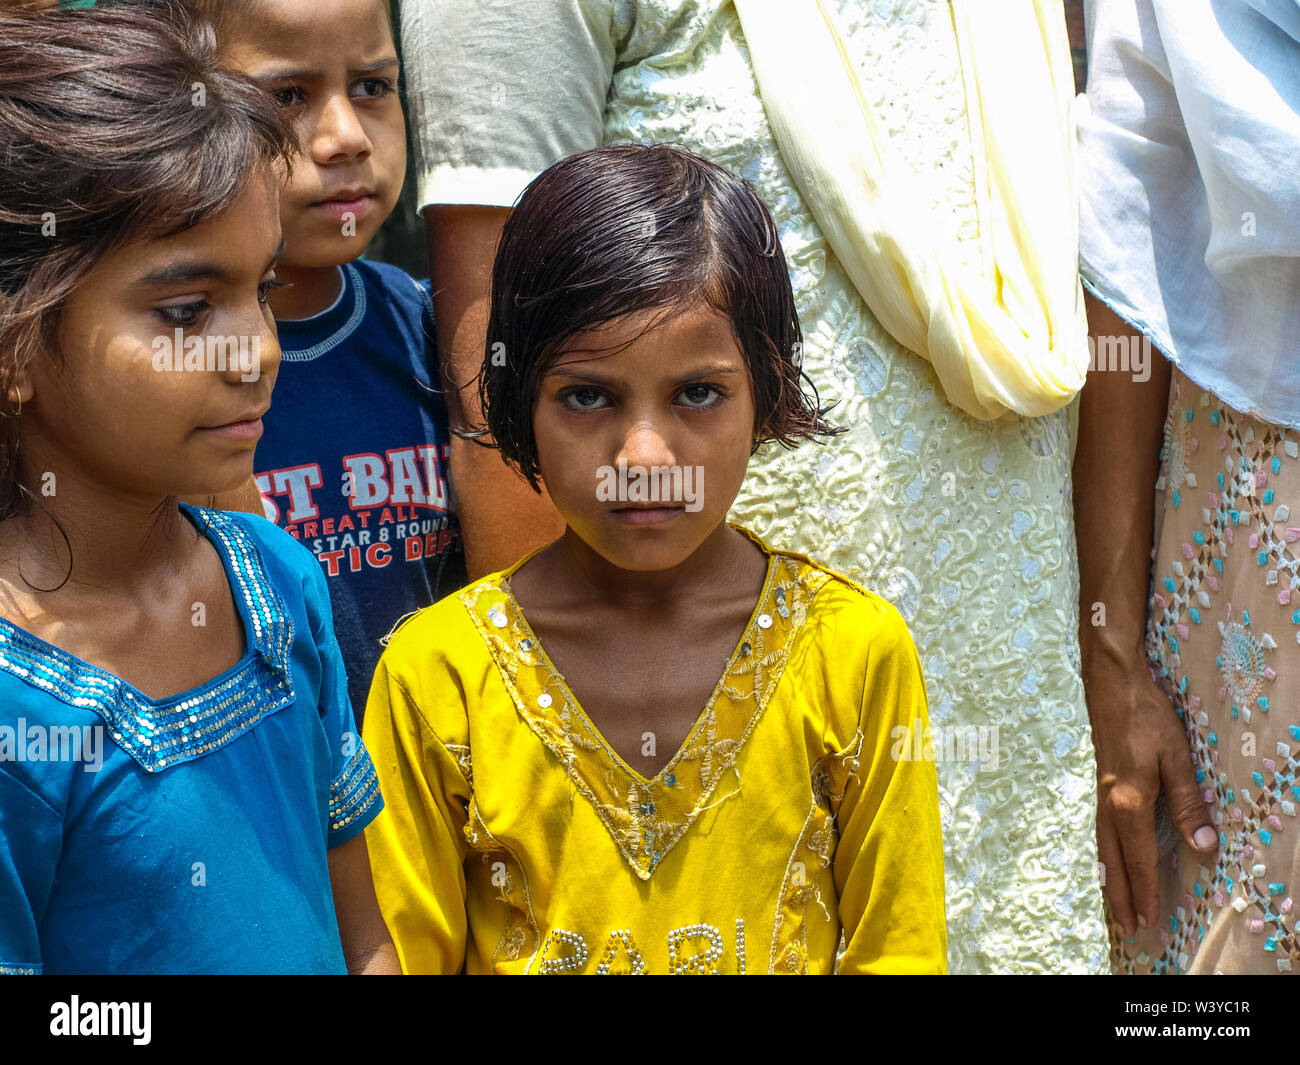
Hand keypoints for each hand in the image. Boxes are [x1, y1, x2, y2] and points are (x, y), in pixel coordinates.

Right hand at [1086, 649, 1216, 938]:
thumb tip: (1203, 846)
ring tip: (1114, 905)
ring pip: (1103, 848)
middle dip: (1121, 895)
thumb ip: (1188, 802)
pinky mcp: (1100, 785)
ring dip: (1110, 880)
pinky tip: (1108, 860)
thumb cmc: (1148, 717)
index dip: (1146, 889)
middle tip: (1127, 926)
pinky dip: (1104, 856)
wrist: (1112, 686)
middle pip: (1114, 860)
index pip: (1140, 856)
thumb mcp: (1177, 757)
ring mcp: (1101, 795)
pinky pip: (1100, 833)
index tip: (1149, 918)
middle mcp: (1109, 804)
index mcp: (1129, 801)